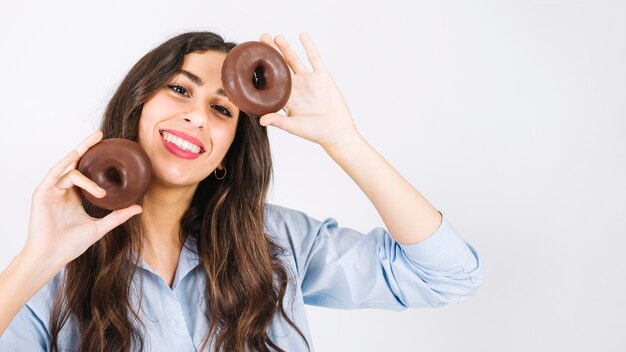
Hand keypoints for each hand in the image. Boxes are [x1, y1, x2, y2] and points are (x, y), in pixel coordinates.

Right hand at [22, 131, 141, 268]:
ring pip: (69, 170)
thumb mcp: (100, 227)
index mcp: (74, 196)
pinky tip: (75, 156)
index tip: (109, 147)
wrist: (53, 256)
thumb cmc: (71, 244)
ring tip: (95, 149)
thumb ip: (118, 216)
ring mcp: (51, 191)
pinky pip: (54, 175)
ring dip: (83, 163)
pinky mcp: (42, 194)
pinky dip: (64, 165)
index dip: (94, 159)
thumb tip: (139, 207)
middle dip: (86, 147)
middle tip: (100, 134)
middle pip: (75, 163)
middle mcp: (62, 190)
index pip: (85, 171)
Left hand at [259, 33, 358, 148]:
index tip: (252, 58)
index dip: (261, 69)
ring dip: (286, 48)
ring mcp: (309, 81)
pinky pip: (314, 59)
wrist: (336, 131)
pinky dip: (309, 46)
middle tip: (261, 39)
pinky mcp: (322, 77)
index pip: (270, 80)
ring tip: (276, 36)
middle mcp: (296, 87)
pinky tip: (302, 35)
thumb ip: (278, 121)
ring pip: (295, 60)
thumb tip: (261, 121)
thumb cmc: (314, 132)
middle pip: (280, 66)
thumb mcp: (294, 127)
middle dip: (271, 53)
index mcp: (286, 98)